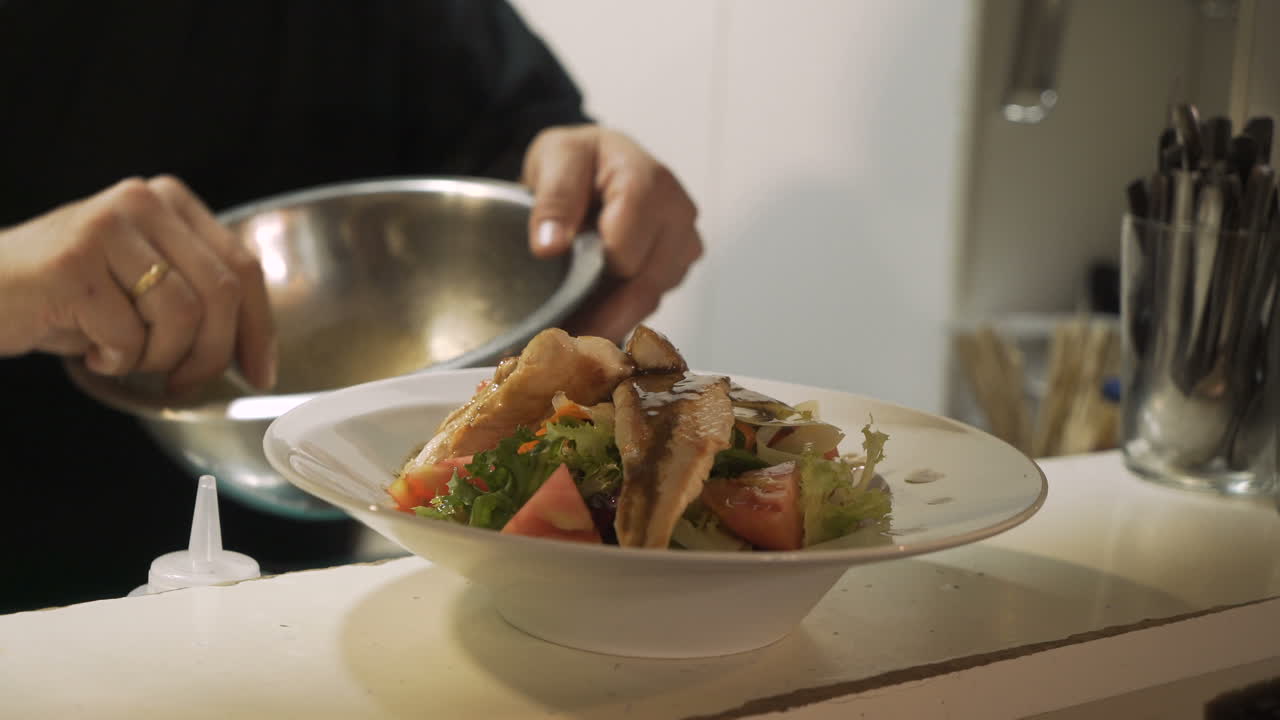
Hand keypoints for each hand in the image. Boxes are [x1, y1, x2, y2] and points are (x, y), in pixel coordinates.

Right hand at [0, 176, 275, 392]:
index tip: (260, 373)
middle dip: (211, 354)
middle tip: (182, 382)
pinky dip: (116, 359)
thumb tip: (254, 353)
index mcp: (171, 202)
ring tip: (122, 355)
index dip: (259, 329)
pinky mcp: (74, 262)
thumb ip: (197, 295)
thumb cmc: (67, 295)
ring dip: (157, 357)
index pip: (243, 267)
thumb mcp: (143, 283)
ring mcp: (107, 226)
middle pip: (220, 293)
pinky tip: (90, 349)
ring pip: (181, 315)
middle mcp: (143, 202)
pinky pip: (128, 333)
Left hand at [521, 125, 701, 342]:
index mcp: (650, 182)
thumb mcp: (555, 158)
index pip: (625, 252)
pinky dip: (621, 313)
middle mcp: (679, 213)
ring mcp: (685, 242)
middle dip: (602, 310)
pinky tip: (593, 315)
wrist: (598, 161)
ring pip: (650, 300)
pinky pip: (652, 302)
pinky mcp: (680, 264)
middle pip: (645, 285)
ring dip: (612, 316)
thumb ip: (554, 198)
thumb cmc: (580, 158)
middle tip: (560, 333)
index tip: (557, 297)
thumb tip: (550, 246)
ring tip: (573, 324)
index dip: (589, 274)